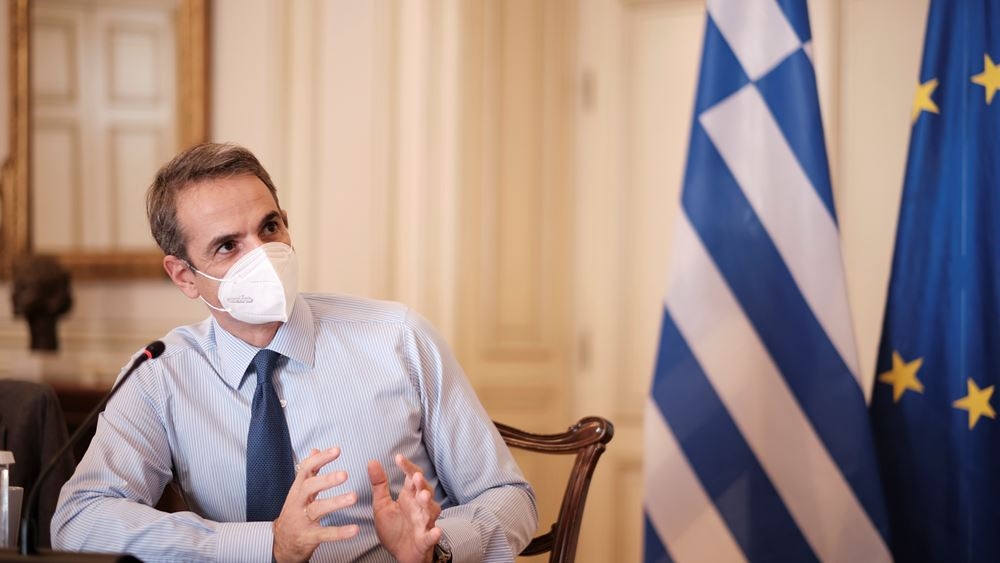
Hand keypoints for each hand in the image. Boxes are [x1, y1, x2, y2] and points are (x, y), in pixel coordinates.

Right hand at [272, 447, 359, 562]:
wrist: (282, 542)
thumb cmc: (295, 512)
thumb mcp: (299, 490)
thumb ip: (308, 471)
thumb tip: (314, 450)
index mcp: (298, 489)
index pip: (306, 469)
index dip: (321, 459)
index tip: (337, 450)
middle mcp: (298, 502)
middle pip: (310, 487)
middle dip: (327, 480)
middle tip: (345, 474)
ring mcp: (302, 519)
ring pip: (318, 509)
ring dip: (336, 502)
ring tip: (353, 497)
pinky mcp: (308, 536)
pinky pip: (325, 533)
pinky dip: (339, 532)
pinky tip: (354, 529)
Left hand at [368, 454, 442, 562]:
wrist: (401, 553)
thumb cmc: (394, 528)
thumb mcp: (382, 505)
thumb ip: (379, 485)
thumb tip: (372, 461)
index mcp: (409, 496)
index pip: (412, 477)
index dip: (407, 467)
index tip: (398, 458)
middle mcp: (419, 506)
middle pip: (425, 490)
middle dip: (421, 483)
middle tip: (415, 476)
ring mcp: (424, 522)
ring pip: (431, 510)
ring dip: (429, 503)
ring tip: (423, 496)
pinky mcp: (425, 539)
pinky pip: (431, 536)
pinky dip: (434, 534)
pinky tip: (435, 531)